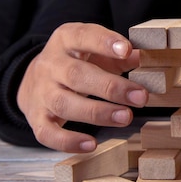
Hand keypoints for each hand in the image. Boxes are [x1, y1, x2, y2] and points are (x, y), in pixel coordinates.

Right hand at [17, 22, 145, 152]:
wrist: (33, 78)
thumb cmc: (77, 61)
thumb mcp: (96, 50)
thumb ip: (120, 55)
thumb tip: (147, 57)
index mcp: (66, 40)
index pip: (83, 36)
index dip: (104, 42)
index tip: (127, 50)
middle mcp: (50, 65)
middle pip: (77, 75)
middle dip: (111, 87)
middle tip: (141, 97)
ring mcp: (41, 92)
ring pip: (64, 104)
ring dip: (97, 113)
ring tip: (125, 117)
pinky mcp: (36, 118)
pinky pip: (47, 133)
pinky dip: (68, 141)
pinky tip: (91, 144)